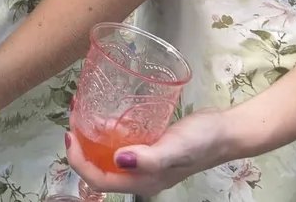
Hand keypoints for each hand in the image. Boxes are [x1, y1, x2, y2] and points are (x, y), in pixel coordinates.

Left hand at [65, 109, 243, 196]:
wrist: (225, 131)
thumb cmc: (201, 140)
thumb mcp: (175, 148)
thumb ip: (149, 158)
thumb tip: (118, 160)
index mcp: (142, 182)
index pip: (99, 179)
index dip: (79, 161)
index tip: (69, 135)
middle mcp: (140, 176)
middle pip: (99, 169)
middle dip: (81, 148)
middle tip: (72, 120)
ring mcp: (145, 162)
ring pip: (108, 156)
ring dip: (91, 139)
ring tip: (81, 114)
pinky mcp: (149, 147)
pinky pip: (120, 144)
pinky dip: (107, 132)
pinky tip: (103, 115)